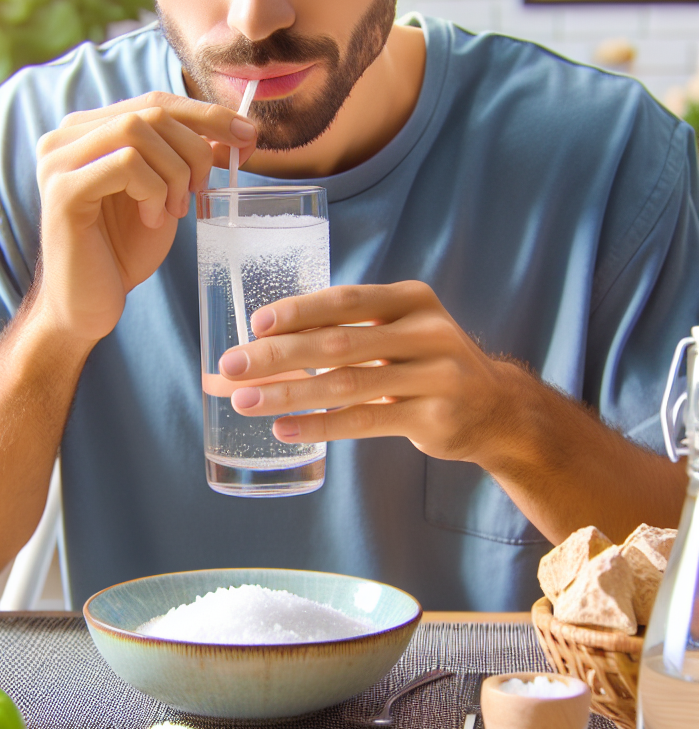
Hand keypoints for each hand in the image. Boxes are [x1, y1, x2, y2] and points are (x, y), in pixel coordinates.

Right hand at [35, 92, 255, 342]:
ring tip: (174, 210)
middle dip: (195, 148)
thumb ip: (187, 159)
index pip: (155, 102)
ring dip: (174, 172)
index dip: (206, 114)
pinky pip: (127, 164)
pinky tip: (152, 220)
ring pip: (139, 131)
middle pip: (151, 111)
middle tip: (202, 189)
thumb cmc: (121, 253)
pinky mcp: (63, 192)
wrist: (87, 306)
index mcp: (86, 132)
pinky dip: (154, 190)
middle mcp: (64, 139)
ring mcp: (58, 163)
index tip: (246, 136)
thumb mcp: (165, 195)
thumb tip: (237, 130)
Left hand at [218, 281, 513, 464]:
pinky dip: (320, 425)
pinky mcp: (434, 418)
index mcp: (411, 300)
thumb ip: (344, 334)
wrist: (498, 409)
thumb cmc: (426, 363)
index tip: (255, 324)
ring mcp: (434, 376)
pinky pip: (365, 421)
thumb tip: (260, 347)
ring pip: (346, 385)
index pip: (345, 300)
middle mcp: (425, 332)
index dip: (299, 311)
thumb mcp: (399, 333)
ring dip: (288, 394)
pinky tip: (283, 429)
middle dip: (278, 355)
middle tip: (231, 367)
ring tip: (245, 401)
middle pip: (338, 343)